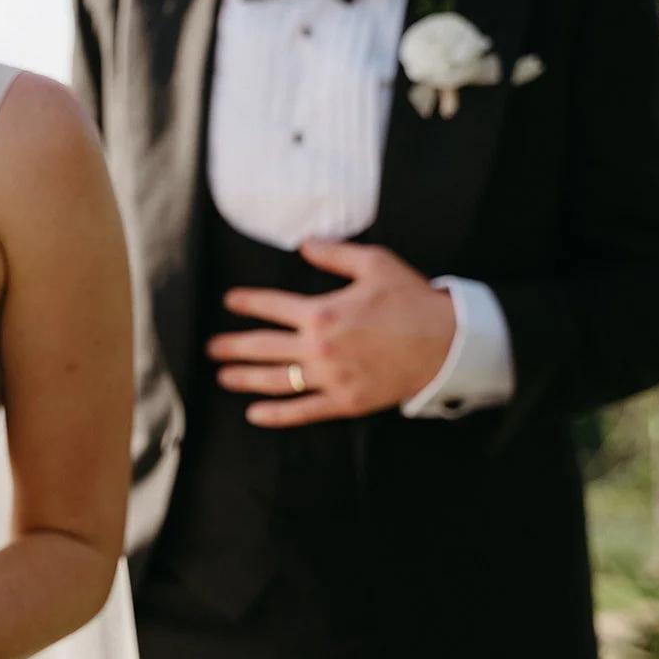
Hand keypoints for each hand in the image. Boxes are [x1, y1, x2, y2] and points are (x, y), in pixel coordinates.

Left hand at [207, 240, 455, 427]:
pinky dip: (276, 415)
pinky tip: (255, 414)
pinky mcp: (344, 401)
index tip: (230, 301)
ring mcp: (330, 378)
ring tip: (223, 376)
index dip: (246, 302)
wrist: (448, 344)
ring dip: (244, 379)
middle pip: (262, 347)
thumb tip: (304, 244)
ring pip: (275, 380)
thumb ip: (334, 254)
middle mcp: (318, 348)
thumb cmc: (412, 301)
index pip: (271, 306)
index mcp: (322, 311)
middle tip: (210, 348)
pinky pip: (303, 411)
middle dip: (231, 346)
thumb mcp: (375, 264)